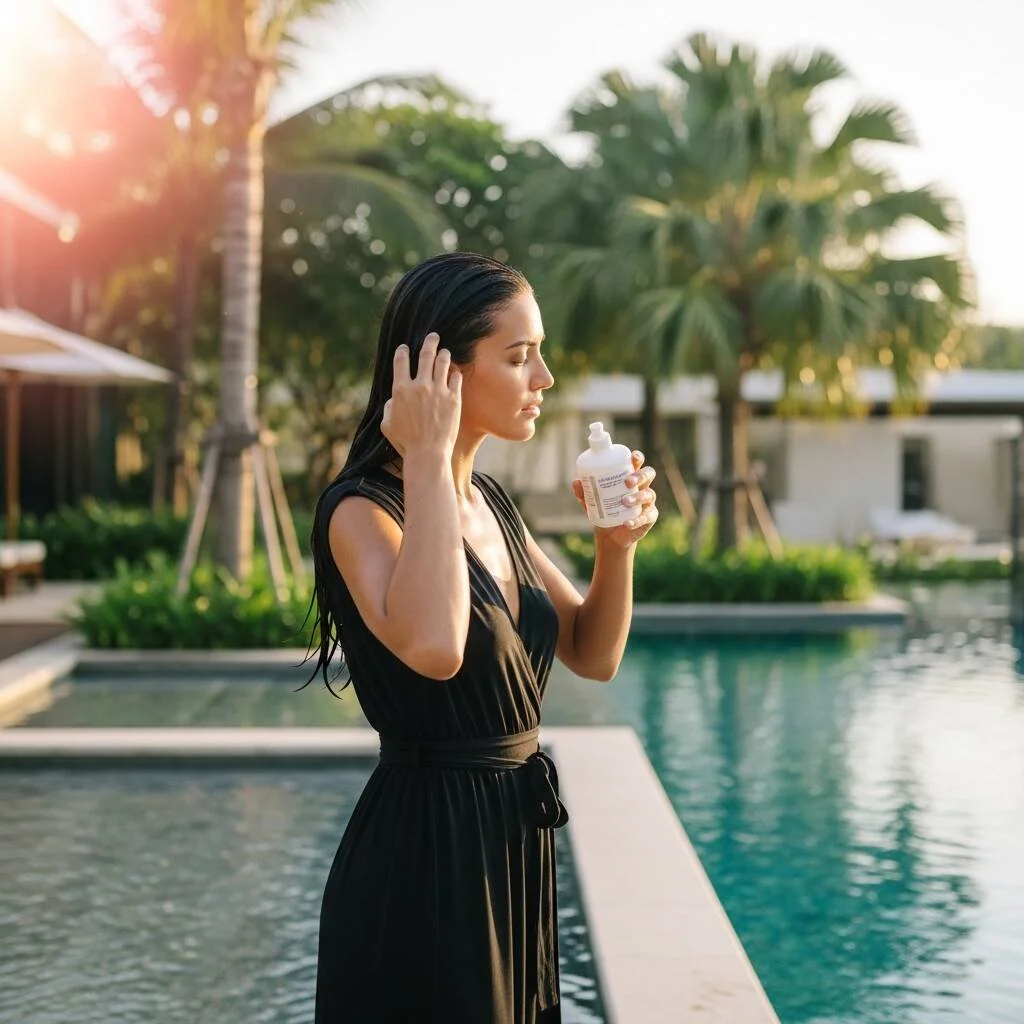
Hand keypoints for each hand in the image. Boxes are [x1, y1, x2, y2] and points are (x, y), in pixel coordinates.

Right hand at [381, 332, 461, 458]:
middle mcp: (420, 386)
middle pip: (425, 355)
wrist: (428, 454)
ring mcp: (438, 391)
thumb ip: (389, 406)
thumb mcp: (387, 424)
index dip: (403, 351)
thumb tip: (394, 398)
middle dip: (429, 342)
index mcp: (401, 390)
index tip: (405, 348)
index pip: (401, 361)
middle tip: (433, 336)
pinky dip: (454, 373)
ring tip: (445, 352)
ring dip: (444, 354)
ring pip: (443, 362)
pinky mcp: (454, 398)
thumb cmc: (406, 442)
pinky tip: (454, 372)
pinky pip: (456, 378)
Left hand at [572, 451, 658, 548]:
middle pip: (648, 474)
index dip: (637, 457)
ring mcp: (647, 502)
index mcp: (629, 477)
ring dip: (638, 497)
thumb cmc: (603, 510)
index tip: (632, 458)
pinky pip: (647, 517)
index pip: (637, 462)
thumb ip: (584, 492)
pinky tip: (627, 523)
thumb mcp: (591, 502)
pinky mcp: (649, 517)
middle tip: (627, 482)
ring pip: (649, 494)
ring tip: (624, 502)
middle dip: (640, 476)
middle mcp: (642, 486)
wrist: (610, 535)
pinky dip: (637, 520)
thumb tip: (576, 481)